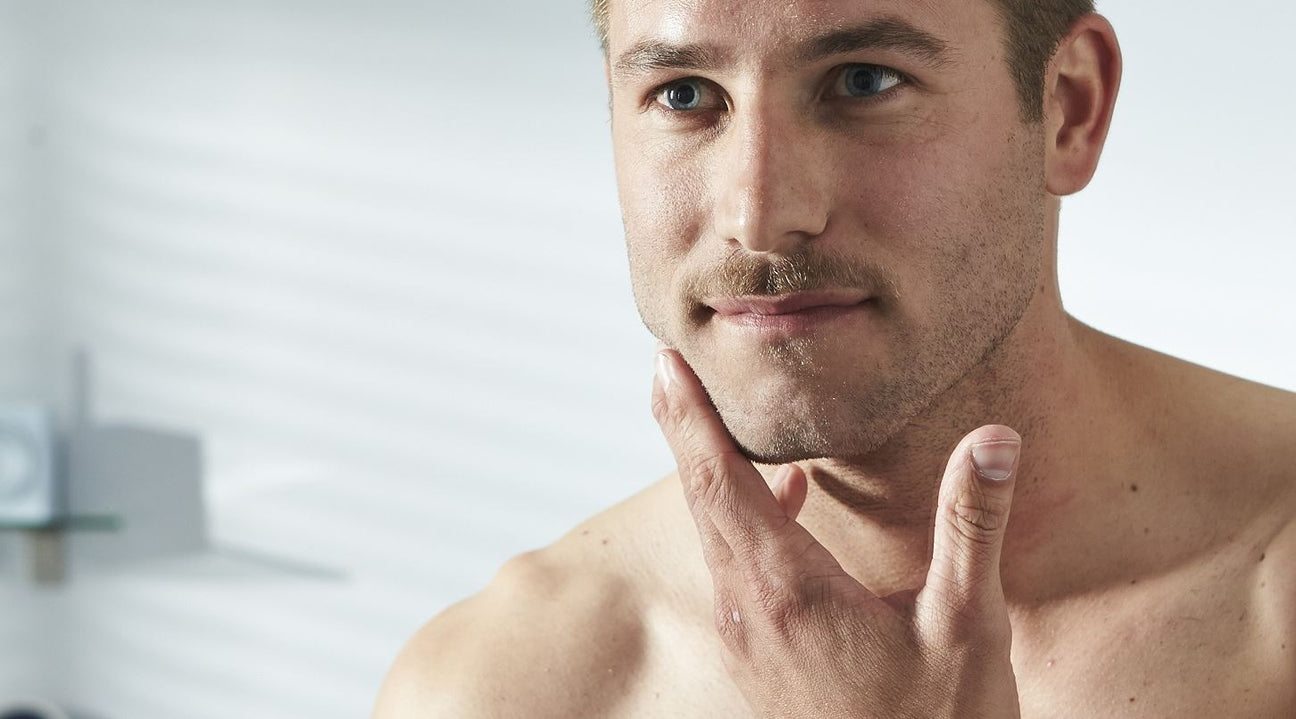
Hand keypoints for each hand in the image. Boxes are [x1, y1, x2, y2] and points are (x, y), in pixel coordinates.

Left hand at [651, 344, 1023, 718]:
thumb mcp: (966, 629)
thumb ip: (971, 528)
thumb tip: (994, 440)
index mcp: (787, 589)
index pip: (719, 481)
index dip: (688, 416)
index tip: (664, 361)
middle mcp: (749, 609)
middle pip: (702, 497)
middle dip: (684, 427)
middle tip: (670, 367)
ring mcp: (747, 635)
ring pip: (715, 532)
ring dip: (711, 470)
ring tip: (714, 416)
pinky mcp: (760, 653)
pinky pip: (737, 564)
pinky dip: (750, 516)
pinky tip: (789, 498)